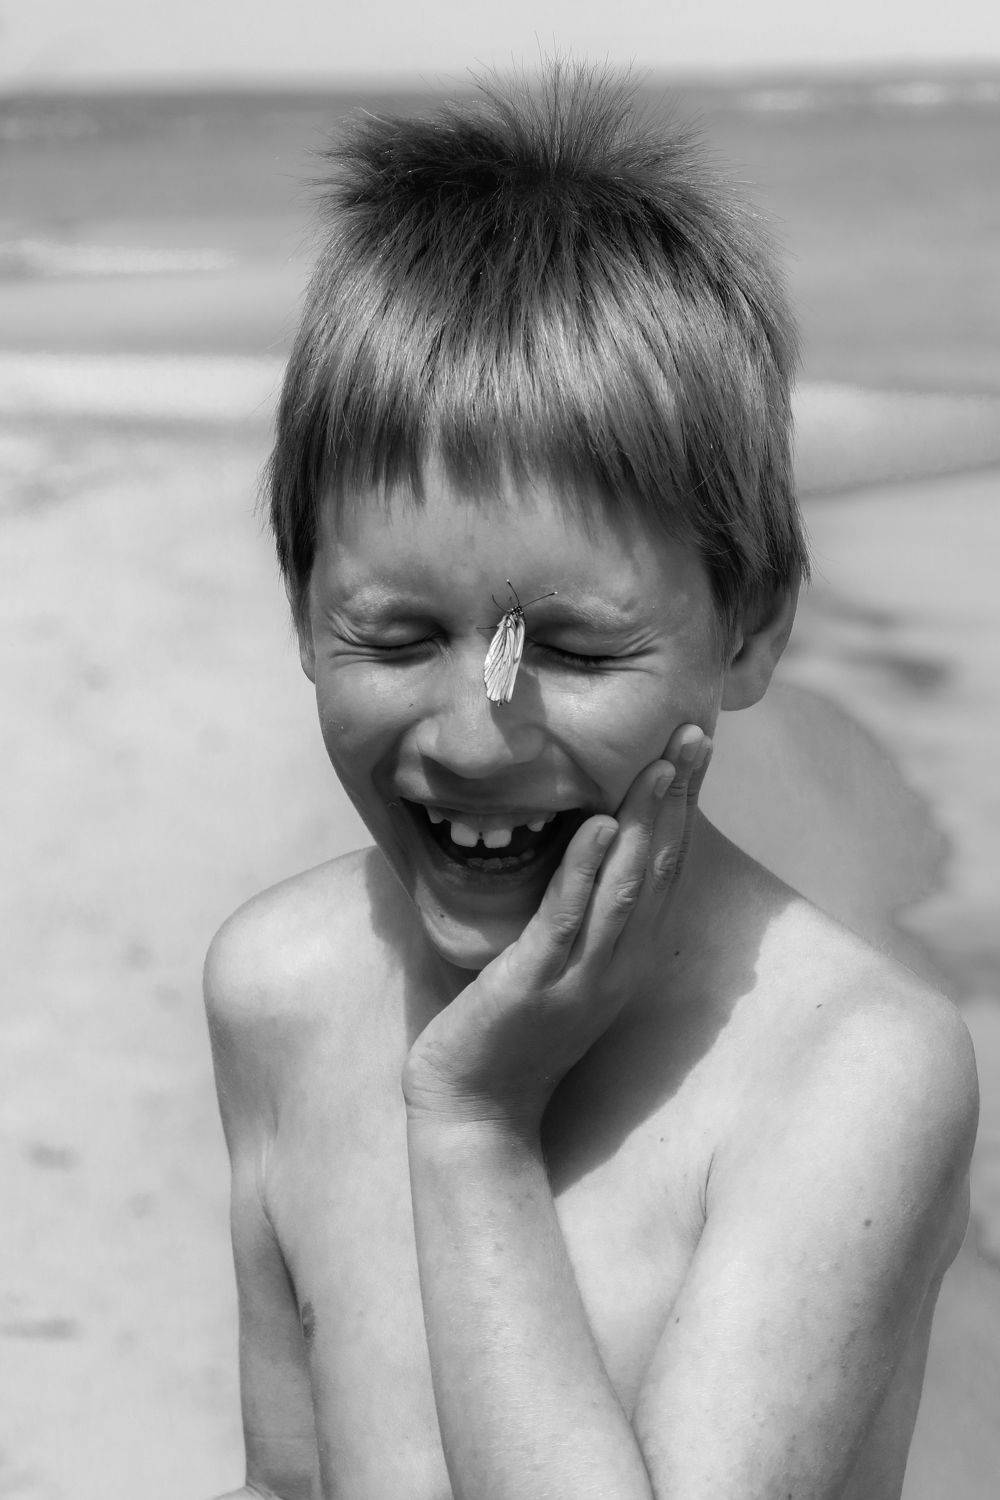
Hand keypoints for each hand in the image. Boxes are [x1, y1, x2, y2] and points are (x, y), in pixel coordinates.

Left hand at [402, 724, 711, 1133]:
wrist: (473, 1108)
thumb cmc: (509, 1029)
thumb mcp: (559, 964)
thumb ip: (576, 912)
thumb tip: (579, 844)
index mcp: (624, 955)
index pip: (665, 866)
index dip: (683, 805)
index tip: (694, 746)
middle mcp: (617, 963)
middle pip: (660, 867)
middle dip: (678, 798)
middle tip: (694, 732)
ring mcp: (580, 976)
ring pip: (626, 887)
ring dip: (647, 822)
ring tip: (662, 763)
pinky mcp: (535, 984)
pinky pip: (567, 918)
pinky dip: (586, 869)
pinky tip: (601, 824)